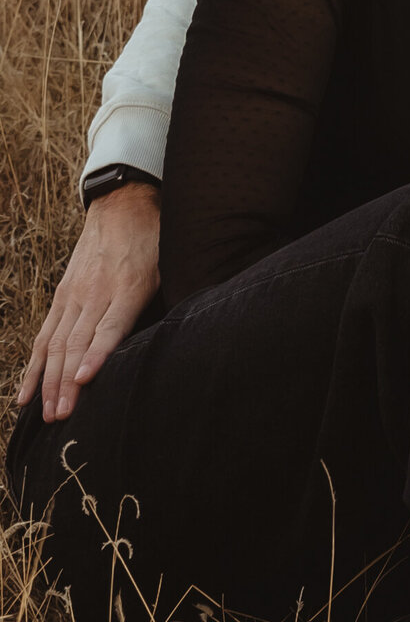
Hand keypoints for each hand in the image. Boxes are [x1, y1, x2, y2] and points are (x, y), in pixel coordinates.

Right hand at [18, 180, 161, 421]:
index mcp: (129, 287)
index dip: (97, 355)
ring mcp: (75, 294)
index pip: (110, 327)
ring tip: (47, 414)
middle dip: (67, 383)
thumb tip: (171, 342)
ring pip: (57, 343)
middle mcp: (97, 292)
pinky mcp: (62, 294)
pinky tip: (26, 395)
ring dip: (49, 382)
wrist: (123, 205)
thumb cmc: (152, 242)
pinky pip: (44, 335)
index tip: (83, 381)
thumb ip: (160, 302)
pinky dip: (34, 367)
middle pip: (78, 342)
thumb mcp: (166, 267)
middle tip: (62, 416)